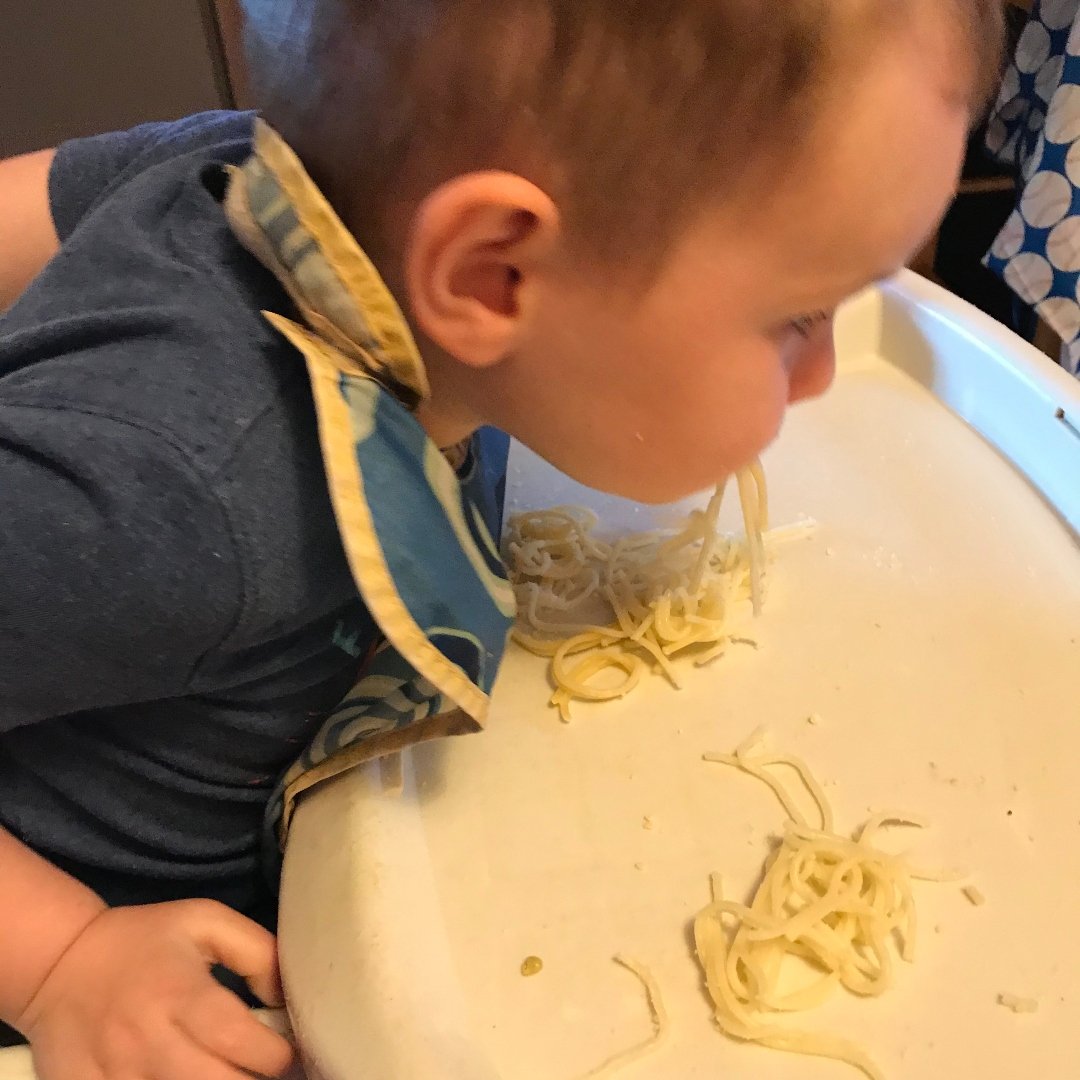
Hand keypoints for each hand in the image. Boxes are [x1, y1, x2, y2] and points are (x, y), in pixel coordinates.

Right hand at [17, 899, 295, 1079]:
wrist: (60, 963)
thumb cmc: (144, 940)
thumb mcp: (206, 921)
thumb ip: (257, 951)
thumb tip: (286, 996)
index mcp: (182, 994)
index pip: (241, 1043)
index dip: (277, 1056)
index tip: (286, 1051)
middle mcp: (149, 1041)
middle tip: (259, 1067)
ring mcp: (117, 1076)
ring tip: (230, 1072)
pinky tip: (190, 1079)